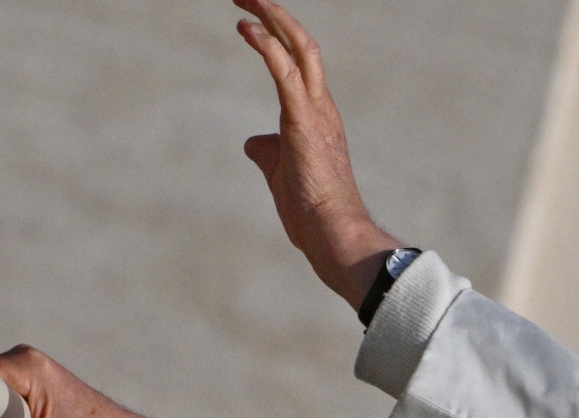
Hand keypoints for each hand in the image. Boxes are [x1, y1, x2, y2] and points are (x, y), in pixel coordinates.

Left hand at [234, 0, 403, 308]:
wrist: (333, 233)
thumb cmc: (312, 211)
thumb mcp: (281, 173)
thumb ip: (267, 150)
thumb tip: (252, 141)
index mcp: (318, 116)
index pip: (301, 62)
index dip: (278, 35)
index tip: (249, 19)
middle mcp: (322, 107)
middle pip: (303, 44)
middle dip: (275, 14)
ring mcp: (316, 113)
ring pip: (299, 50)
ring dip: (270, 19)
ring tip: (244, 0)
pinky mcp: (303, 123)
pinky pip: (285, 74)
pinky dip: (267, 47)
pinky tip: (247, 29)